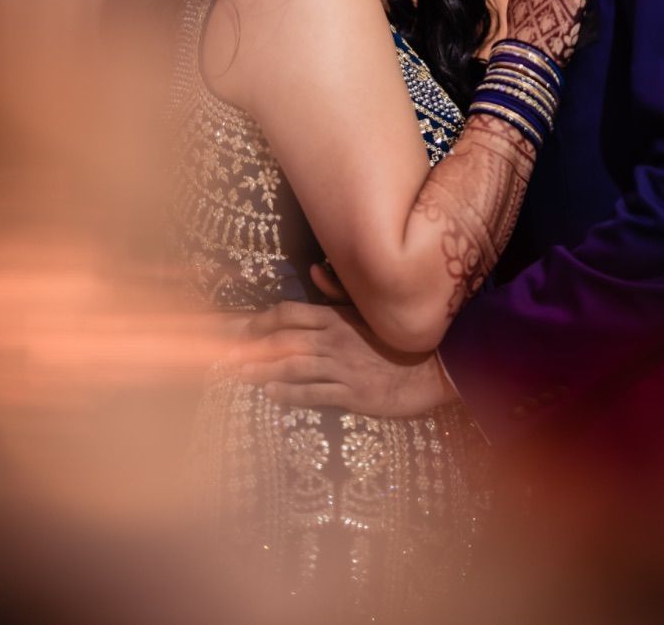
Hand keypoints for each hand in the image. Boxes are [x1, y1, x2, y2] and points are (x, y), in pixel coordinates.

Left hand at [235, 294, 457, 417]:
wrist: (437, 366)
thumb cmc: (402, 338)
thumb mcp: (371, 308)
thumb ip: (340, 291)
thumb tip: (312, 269)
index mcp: (337, 317)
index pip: (289, 313)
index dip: (261, 320)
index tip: (242, 329)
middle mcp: (334, 339)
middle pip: (282, 340)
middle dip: (251, 348)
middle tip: (226, 356)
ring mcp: (343, 366)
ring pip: (292, 366)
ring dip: (262, 371)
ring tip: (241, 375)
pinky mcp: (353, 392)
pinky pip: (313, 392)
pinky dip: (289, 393)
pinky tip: (272, 393)